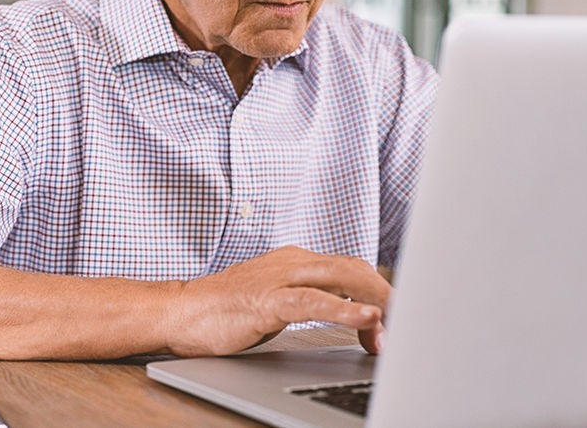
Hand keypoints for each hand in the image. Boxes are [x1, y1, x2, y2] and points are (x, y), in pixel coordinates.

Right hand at [162, 246, 390, 356]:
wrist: (178, 312)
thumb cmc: (225, 311)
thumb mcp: (277, 302)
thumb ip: (311, 303)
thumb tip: (354, 321)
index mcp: (296, 261)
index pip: (353, 268)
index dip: (381, 292)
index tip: (398, 321)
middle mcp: (291, 262)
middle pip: (356, 268)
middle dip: (388, 295)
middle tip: (408, 325)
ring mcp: (278, 278)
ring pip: (342, 278)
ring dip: (377, 301)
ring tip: (399, 324)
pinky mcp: (266, 301)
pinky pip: (313, 302)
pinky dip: (345, 310)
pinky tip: (367, 320)